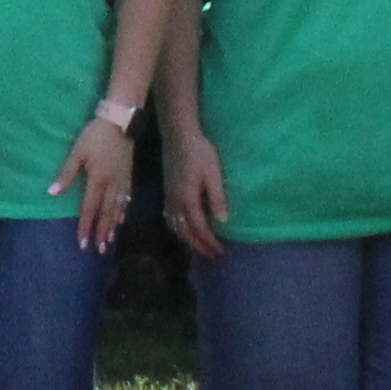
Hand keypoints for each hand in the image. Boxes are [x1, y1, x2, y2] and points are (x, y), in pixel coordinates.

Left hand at [52, 112, 136, 253]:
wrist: (121, 122)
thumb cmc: (95, 136)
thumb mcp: (77, 152)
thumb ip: (66, 174)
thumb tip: (52, 193)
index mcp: (97, 180)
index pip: (89, 209)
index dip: (85, 227)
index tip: (82, 243)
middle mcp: (112, 185)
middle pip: (106, 213)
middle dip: (101, 232)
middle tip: (100, 250)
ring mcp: (122, 181)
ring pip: (117, 208)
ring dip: (112, 226)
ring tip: (110, 240)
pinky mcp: (129, 175)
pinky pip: (126, 199)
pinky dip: (123, 211)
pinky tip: (121, 219)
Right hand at [164, 127, 231, 257]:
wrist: (179, 134)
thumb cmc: (199, 151)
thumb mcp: (213, 173)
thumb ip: (217, 197)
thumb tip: (224, 221)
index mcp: (188, 199)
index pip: (199, 229)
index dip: (209, 243)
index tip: (220, 252)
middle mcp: (175, 202)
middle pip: (185, 232)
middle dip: (199, 246)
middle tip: (213, 254)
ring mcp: (168, 197)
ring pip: (175, 227)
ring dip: (187, 240)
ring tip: (200, 246)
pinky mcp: (166, 191)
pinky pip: (169, 218)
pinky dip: (177, 229)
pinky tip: (183, 229)